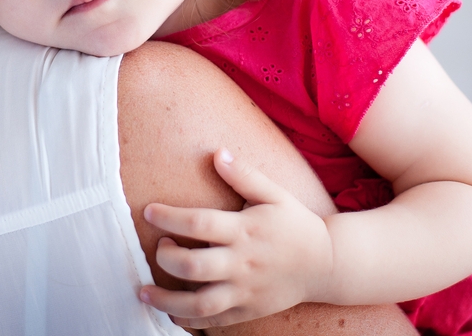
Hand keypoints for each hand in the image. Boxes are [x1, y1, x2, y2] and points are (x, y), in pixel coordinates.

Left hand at [139, 147, 334, 327]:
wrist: (326, 264)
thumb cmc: (294, 224)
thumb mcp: (274, 194)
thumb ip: (244, 175)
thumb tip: (217, 153)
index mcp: (245, 230)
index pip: (199, 224)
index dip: (169, 218)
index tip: (149, 211)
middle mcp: (242, 263)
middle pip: (193, 266)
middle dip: (165, 258)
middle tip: (159, 247)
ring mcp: (245, 291)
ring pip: (200, 304)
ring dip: (166, 300)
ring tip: (144, 291)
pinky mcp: (248, 311)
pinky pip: (214, 321)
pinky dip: (189, 320)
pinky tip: (171, 311)